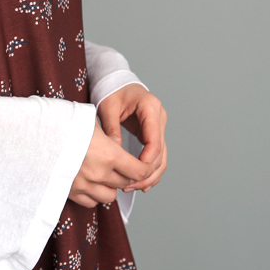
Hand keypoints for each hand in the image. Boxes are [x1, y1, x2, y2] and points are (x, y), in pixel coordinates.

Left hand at [72, 79, 167, 203]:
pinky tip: (142, 183)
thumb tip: (114, 151)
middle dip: (146, 173)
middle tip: (129, 185)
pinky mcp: (154, 133)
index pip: (154, 141)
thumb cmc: (112, 90)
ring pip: (162, 157)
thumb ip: (112, 128)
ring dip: (150, 175)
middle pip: (161, 153)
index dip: (145, 162)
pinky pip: (157, 155)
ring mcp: (159, 125)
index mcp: (150, 108)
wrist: (117, 81)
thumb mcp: (108, 106)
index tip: (132, 175)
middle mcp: (159, 117)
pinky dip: (152, 170)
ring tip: (133, 187)